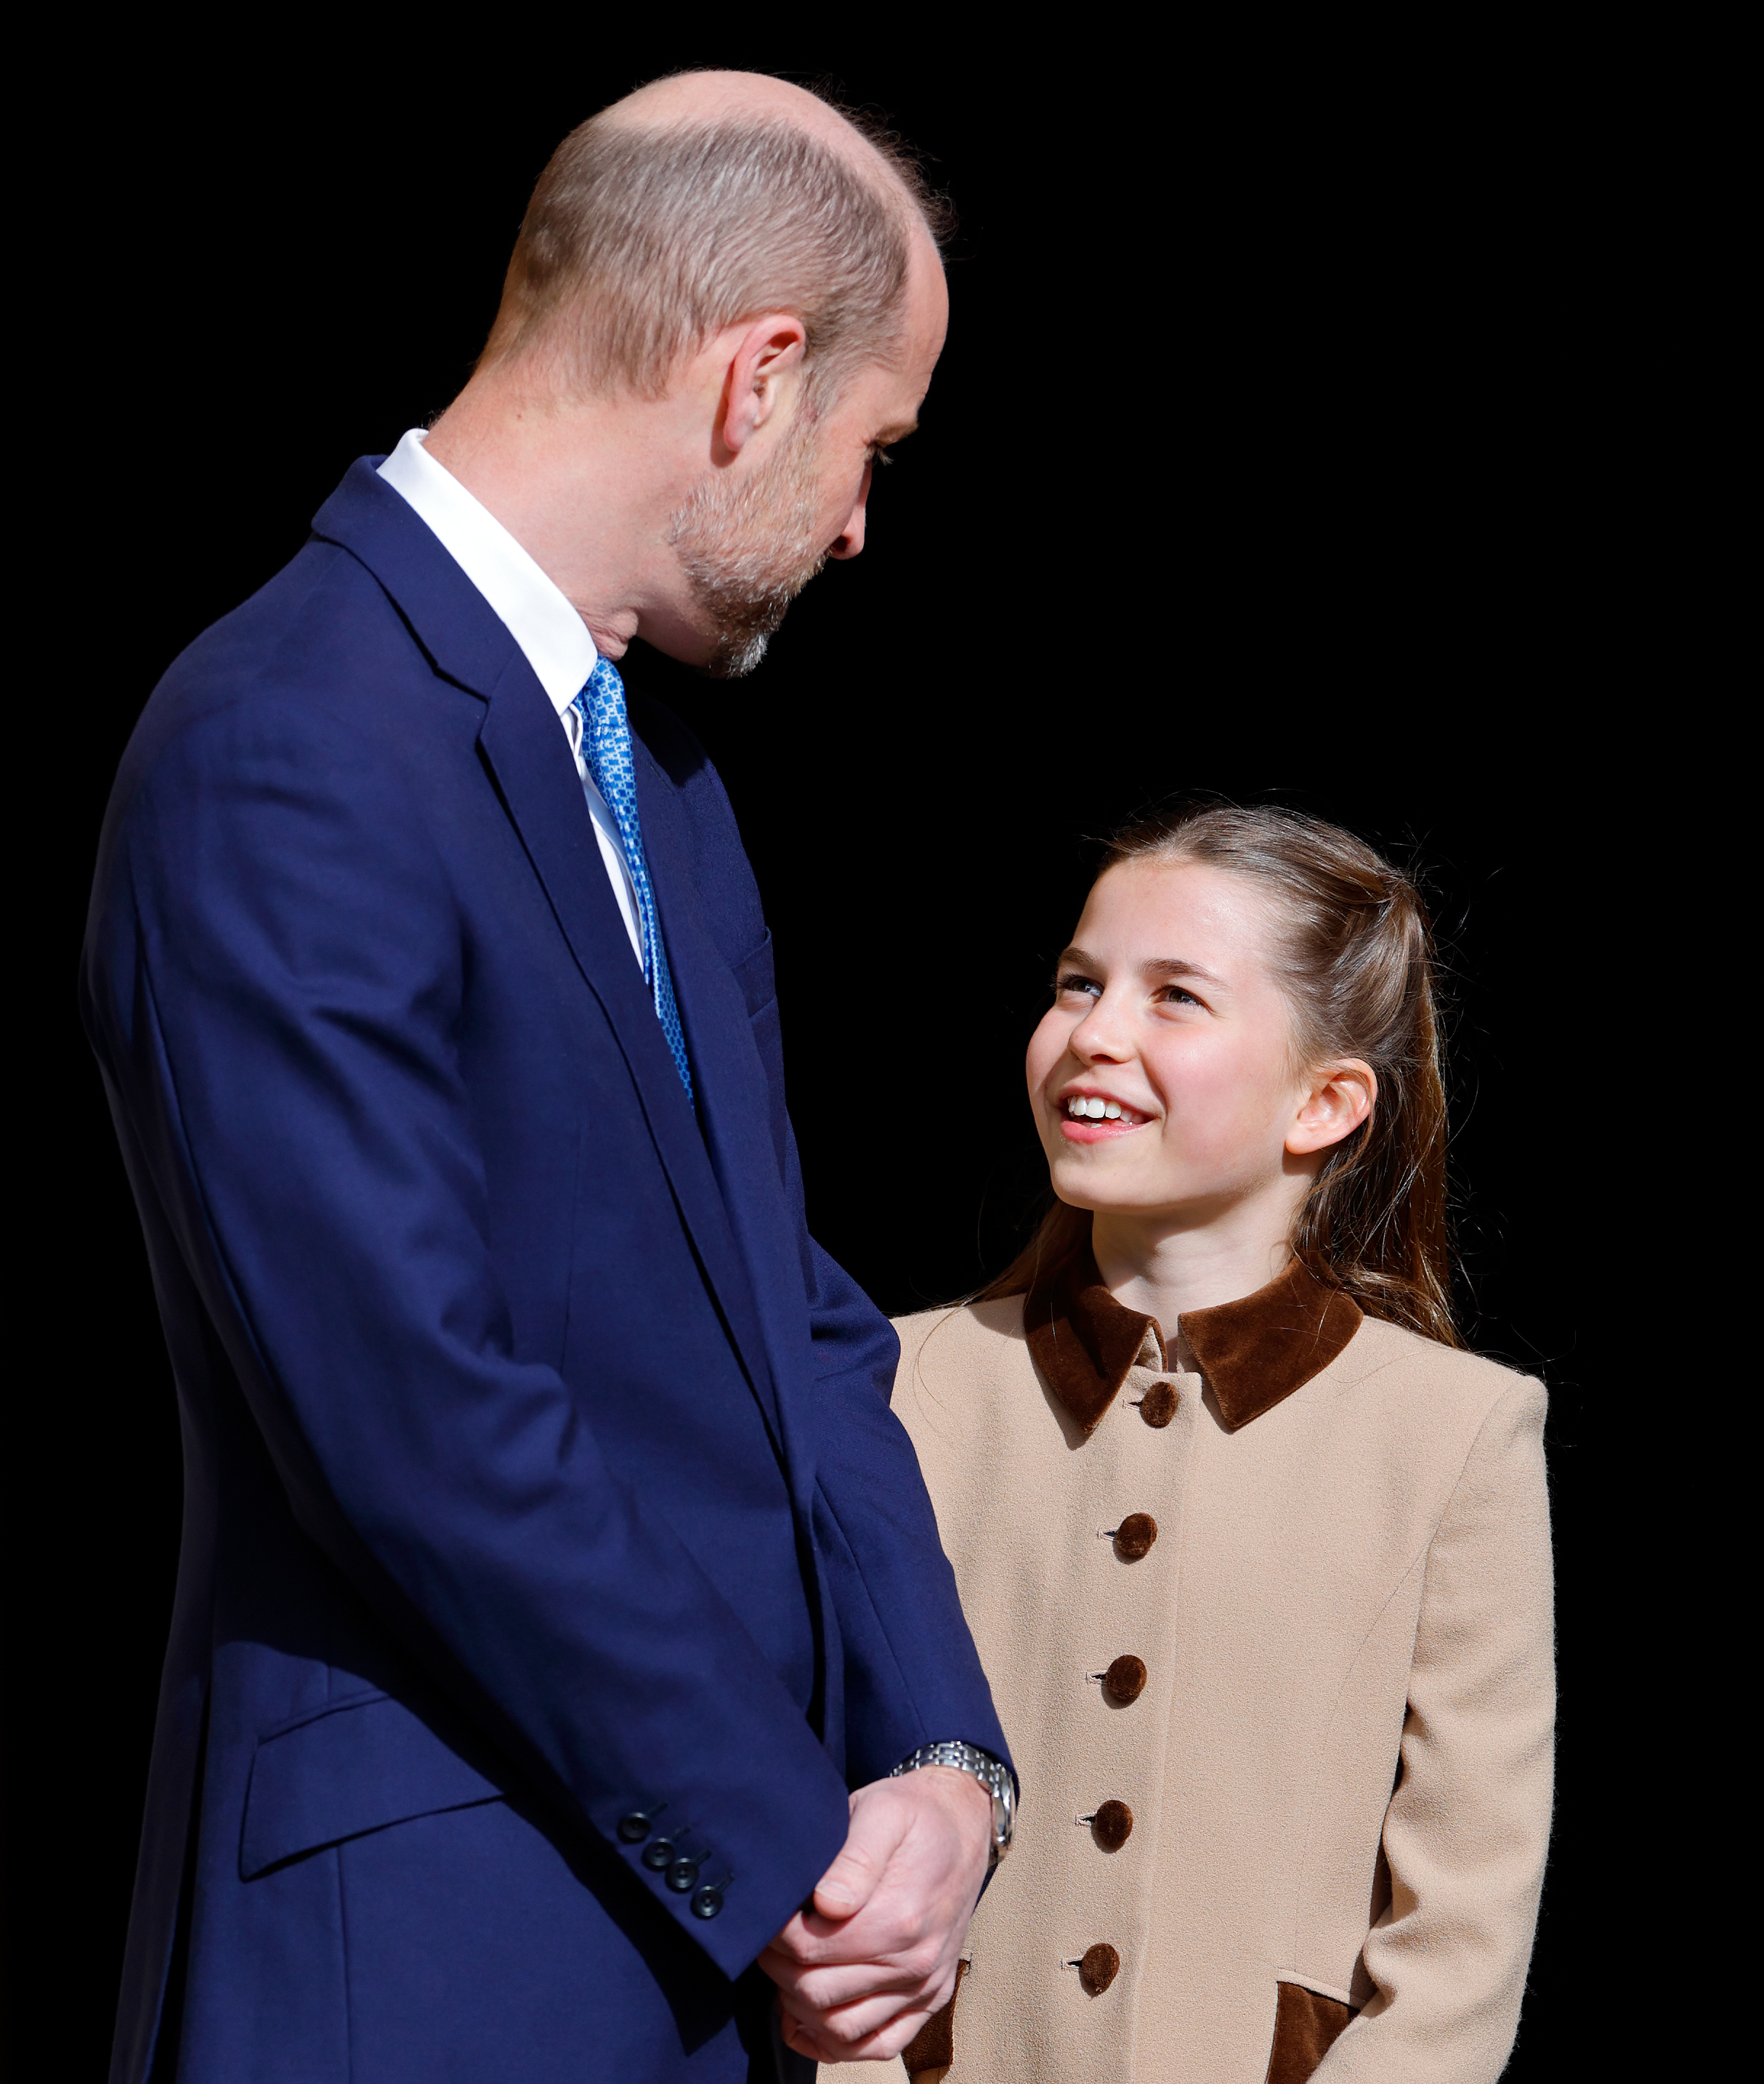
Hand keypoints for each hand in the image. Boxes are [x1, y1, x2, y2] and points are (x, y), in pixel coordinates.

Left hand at [759, 1765, 990, 2061]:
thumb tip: (825, 1903)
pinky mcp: (930, 1999)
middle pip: (817, 1993)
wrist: (964, 1824)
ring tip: (787, 1970)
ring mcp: (924, 1986)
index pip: (809, 1949)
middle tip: (769, 1938)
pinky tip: (810, 2019)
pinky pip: (879, 2045)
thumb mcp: (881, 1812)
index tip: (767, 1913)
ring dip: (800, 2007)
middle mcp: (915, 1961)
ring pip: (841, 2029)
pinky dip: (838, 2044)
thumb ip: (853, 1858)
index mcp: (899, 1917)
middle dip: (779, 1969)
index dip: (774, 1935)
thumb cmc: (914, 1815)